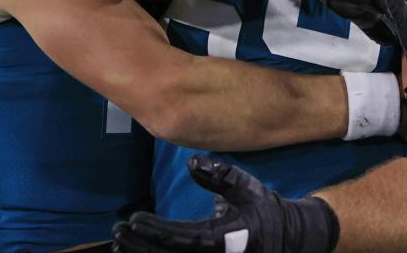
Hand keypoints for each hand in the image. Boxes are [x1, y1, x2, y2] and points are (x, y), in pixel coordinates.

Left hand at [112, 156, 337, 252]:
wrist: (288, 238)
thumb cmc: (265, 211)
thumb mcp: (246, 188)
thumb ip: (221, 176)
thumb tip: (193, 163)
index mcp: (222, 241)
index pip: (180, 239)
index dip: (154, 231)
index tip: (132, 220)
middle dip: (139, 246)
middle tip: (118, 231)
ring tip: (120, 242)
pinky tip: (136, 250)